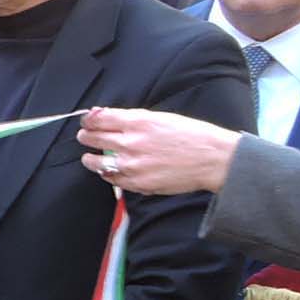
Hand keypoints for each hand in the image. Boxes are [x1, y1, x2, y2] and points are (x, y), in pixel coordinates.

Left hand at [77, 107, 241, 195]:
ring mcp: (132, 165)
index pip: (99, 119)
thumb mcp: (162, 118)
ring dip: (90, 159)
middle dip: (86, 137)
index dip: (88, 120)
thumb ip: (133, 118)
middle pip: (93, 138)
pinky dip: (107, 174)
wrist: (214, 159)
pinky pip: (111, 179)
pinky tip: (108, 171)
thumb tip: (107, 116)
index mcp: (138, 122)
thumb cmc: (193, 135)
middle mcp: (131, 143)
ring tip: (90, 158)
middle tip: (85, 137)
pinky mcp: (137, 183)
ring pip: (96, 162)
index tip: (86, 122)